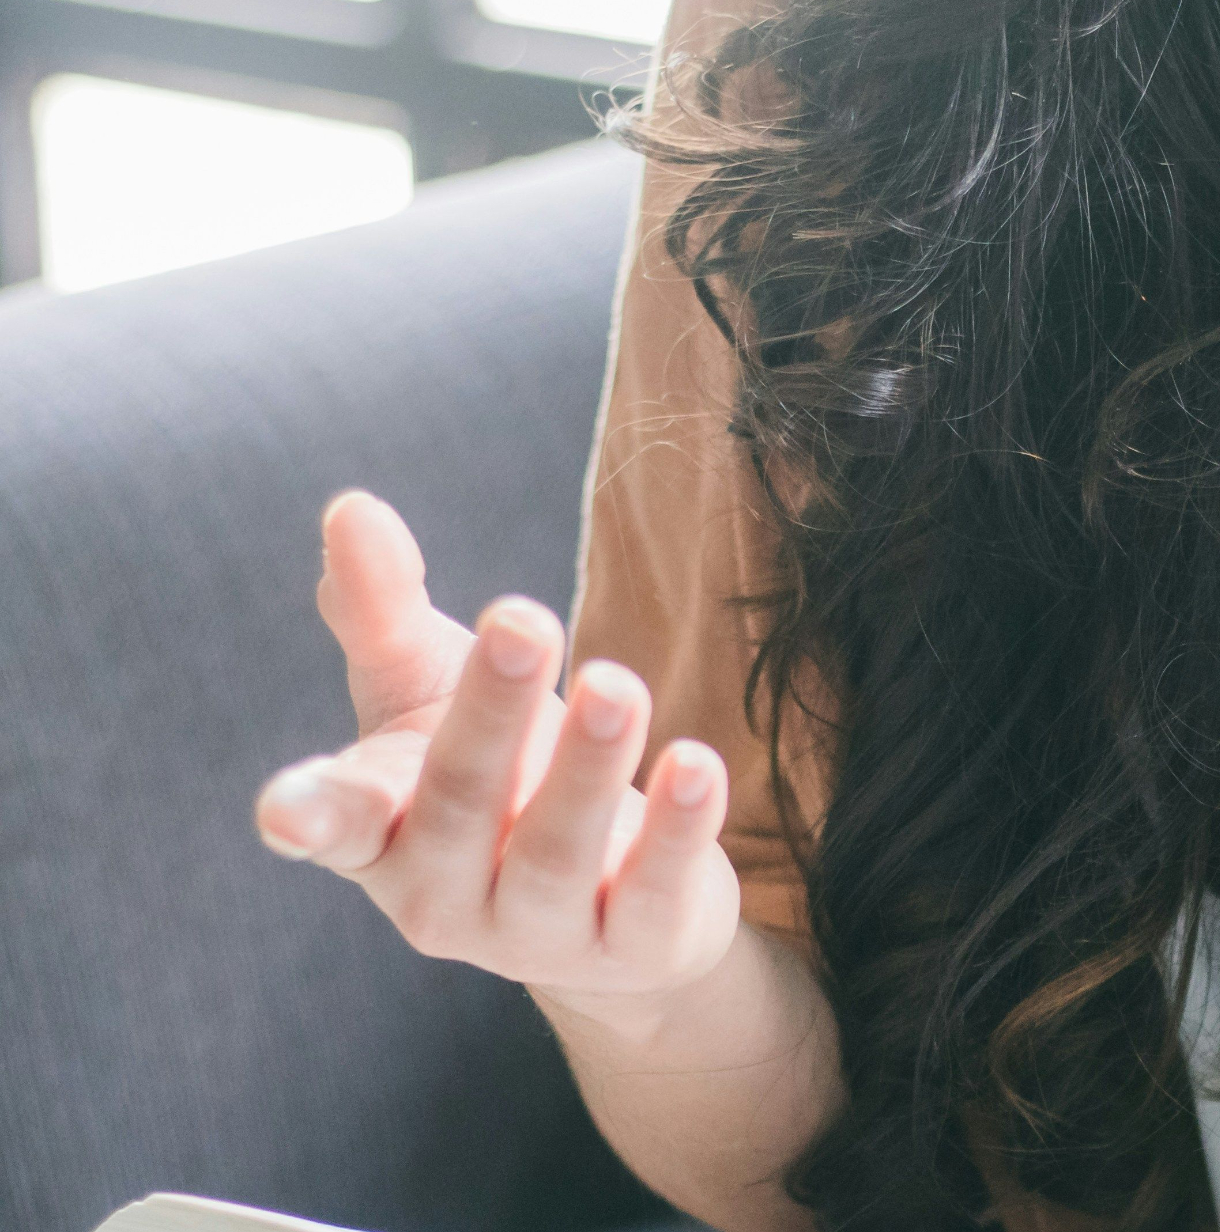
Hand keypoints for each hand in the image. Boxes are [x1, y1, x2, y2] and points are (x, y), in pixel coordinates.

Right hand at [254, 491, 741, 1018]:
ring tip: (617, 683)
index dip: (312, 815)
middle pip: (461, 803)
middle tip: (522, 620)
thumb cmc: (495, 773)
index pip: (338, 823)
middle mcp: (444, 894)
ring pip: (557, 853)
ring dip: (588, 766)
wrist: (611, 898)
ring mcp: (538, 934)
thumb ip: (382, 609)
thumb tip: (351, 508)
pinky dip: (676, 831)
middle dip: (491, 713)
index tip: (287, 808)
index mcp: (380, 831)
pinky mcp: (634, 947)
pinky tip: (696, 763)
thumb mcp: (429, 689)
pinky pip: (651, 893)